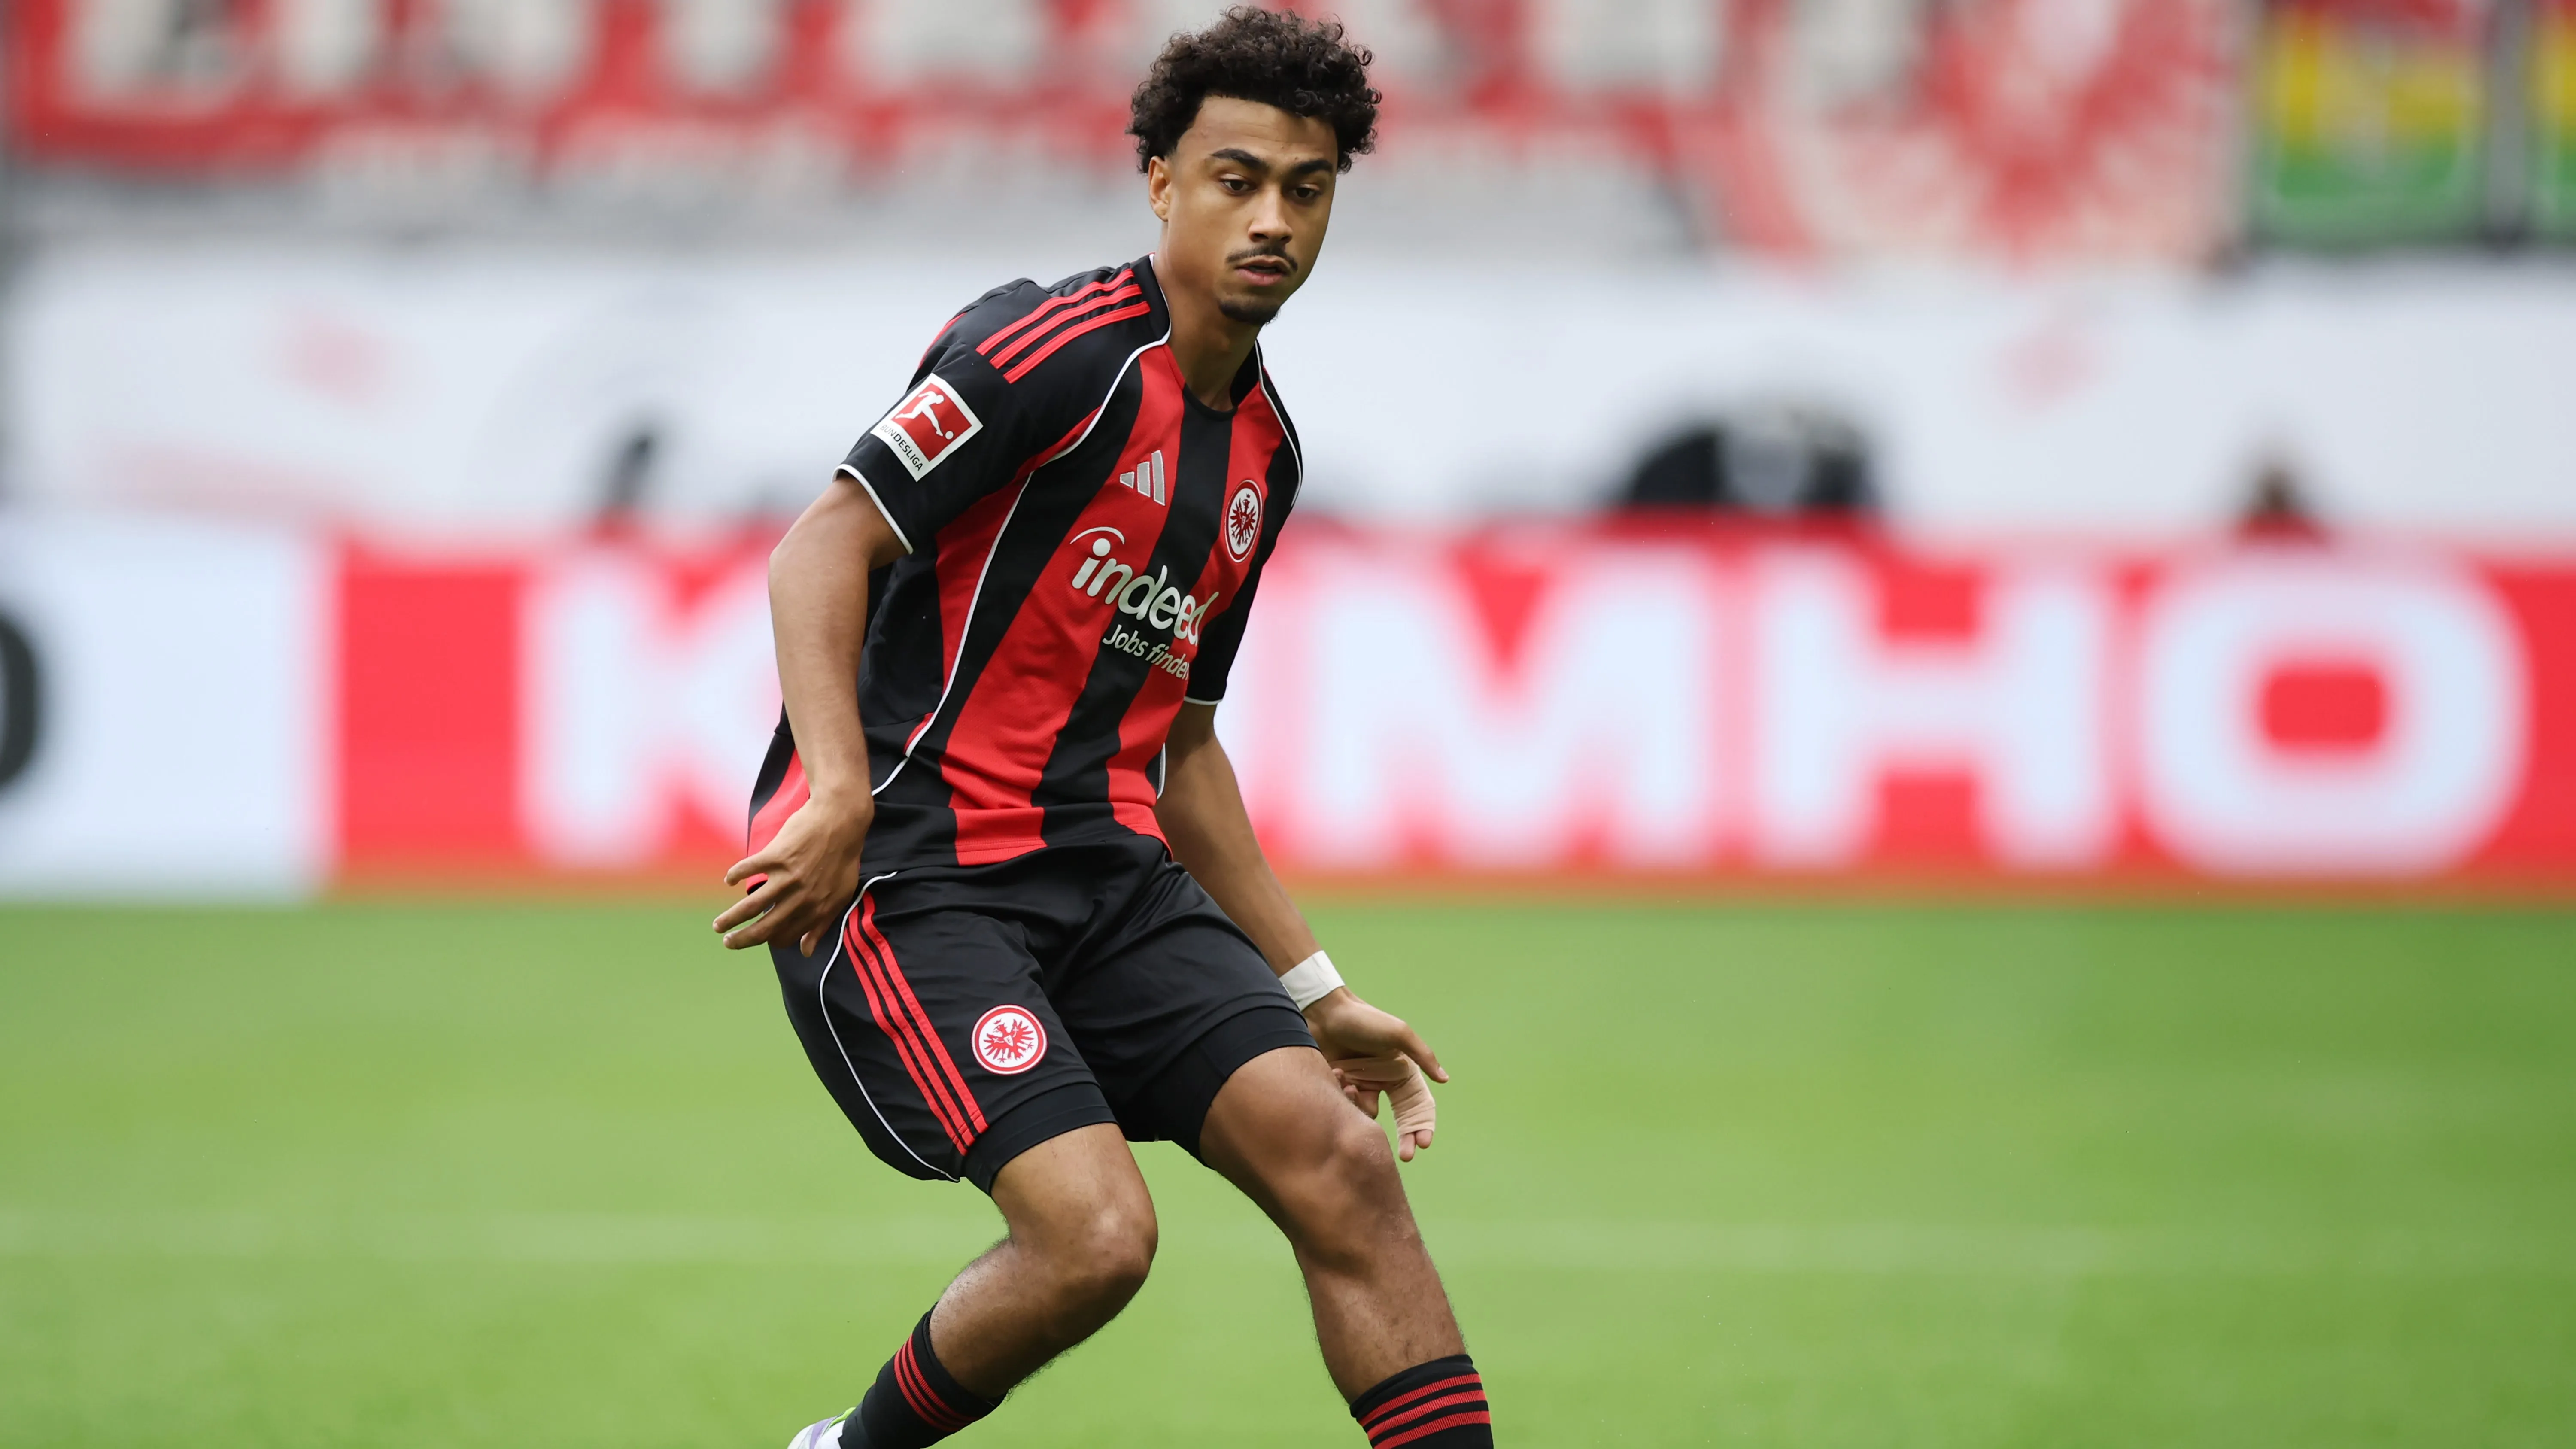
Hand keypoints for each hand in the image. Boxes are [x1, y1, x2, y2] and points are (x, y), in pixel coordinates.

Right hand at [714, 789, 872, 955]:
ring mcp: (788, 877)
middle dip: (741, 940)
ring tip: (718, 925)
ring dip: (730, 918)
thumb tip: (805, 951)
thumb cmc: (842, 858)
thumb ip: (821, 925)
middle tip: (727, 942)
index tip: (758, 938)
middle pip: (763, 928)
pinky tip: (729, 880)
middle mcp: (801, 897)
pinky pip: (748, 869)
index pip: (785, 937)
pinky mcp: (777, 856)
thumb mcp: (840, 895)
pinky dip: (735, 875)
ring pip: (750, 906)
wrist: (841, 819)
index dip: (769, 940)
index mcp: (817, 909)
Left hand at [1306, 989, 1448, 1160]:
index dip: (1423, 1125)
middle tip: (1406, 1156)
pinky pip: (1349, 1107)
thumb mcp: (1398, 1034)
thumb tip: (1445, 1079)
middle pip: (1401, 1119)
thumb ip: (1422, 1055)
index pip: (1419, 1106)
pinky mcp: (1344, 1088)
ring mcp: (1364, 1086)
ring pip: (1370, 1115)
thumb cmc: (1365, 1021)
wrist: (1325, 1014)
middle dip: (1406, 1138)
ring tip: (1350, 1083)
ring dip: (1361, 1104)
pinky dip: (1345, 1096)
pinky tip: (1338, 1076)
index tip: (1423, 1144)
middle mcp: (1386, 1082)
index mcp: (1403, 1071)